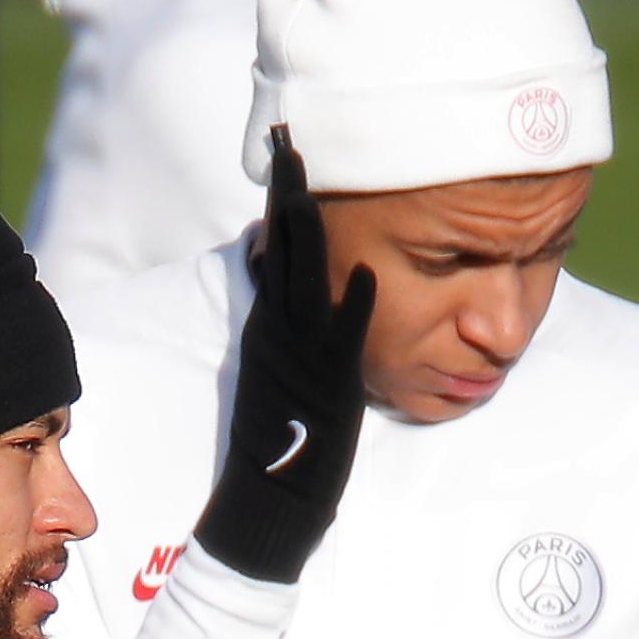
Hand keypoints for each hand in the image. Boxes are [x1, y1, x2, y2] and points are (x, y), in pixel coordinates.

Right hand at [194, 125, 375, 582]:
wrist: (268, 499)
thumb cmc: (284, 441)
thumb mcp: (276, 369)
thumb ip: (283, 322)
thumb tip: (283, 278)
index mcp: (268, 325)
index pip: (274, 247)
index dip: (280, 199)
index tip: (284, 153)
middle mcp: (279, 330)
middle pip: (285, 247)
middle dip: (289, 191)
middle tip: (292, 138)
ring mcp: (301, 354)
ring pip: (306, 279)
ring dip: (313, 230)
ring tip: (317, 182)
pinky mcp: (329, 382)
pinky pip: (343, 336)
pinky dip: (355, 305)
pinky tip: (370, 273)